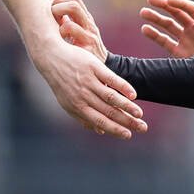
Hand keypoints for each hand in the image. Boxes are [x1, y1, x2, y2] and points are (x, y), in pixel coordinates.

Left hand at [30, 37, 146, 138]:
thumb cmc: (62, 83)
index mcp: (78, 107)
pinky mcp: (93, 67)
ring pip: (111, 97)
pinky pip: (111, 79)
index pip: (100, 121)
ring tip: (139, 114)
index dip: (115, 129)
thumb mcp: (68, 103)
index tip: (128, 135)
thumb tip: (101, 131)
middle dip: (126, 122)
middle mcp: (83, 96)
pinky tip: (133, 94)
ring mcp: (88, 81)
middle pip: (109, 111)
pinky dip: (123, 87)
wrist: (51, 57)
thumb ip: (84, 118)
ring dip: (127, 107)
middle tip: (142, 128)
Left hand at [51, 0, 106, 61]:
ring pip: (72, 10)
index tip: (51, 10)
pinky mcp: (87, 43)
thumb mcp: (78, 34)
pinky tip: (59, 40)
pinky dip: (61, 31)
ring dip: (58, 16)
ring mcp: (89, 32)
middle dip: (57, 6)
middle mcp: (88, 23)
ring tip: (55, 28)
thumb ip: (68, 22)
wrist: (102, 69)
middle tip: (50, 18)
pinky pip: (71, 28)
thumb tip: (52, 12)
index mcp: (85, 19)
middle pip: (73, 2)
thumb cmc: (85, 51)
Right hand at [140, 0, 193, 57]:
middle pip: (178, 13)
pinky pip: (165, 41)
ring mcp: (186, 40)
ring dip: (156, 18)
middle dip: (164, 5)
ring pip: (169, 25)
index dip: (180, 3)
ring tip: (143, 12)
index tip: (168, 0)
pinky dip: (155, 35)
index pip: (192, 9)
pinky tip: (145, 29)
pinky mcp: (179, 52)